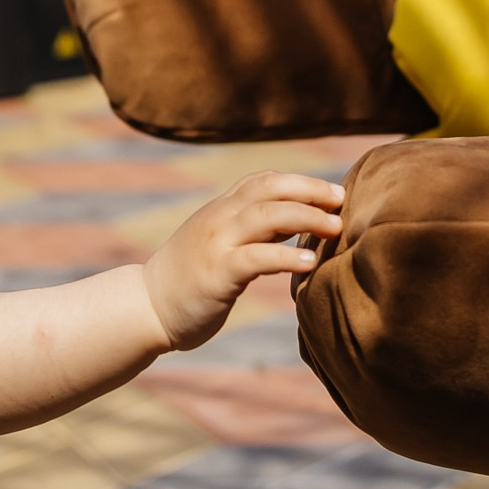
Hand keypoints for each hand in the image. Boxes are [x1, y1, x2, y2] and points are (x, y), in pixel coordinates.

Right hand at [143, 171, 345, 348]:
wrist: (146, 307)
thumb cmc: (189, 279)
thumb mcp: (220, 244)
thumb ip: (252, 230)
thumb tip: (297, 222)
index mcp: (221, 210)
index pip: (264, 180)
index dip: (301, 181)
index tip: (332, 191)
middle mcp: (220, 218)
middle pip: (270, 189)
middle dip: (310, 190)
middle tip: (343, 199)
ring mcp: (217, 244)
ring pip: (267, 216)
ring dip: (307, 217)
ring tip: (337, 227)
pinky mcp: (217, 273)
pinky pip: (257, 257)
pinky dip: (287, 255)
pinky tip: (311, 261)